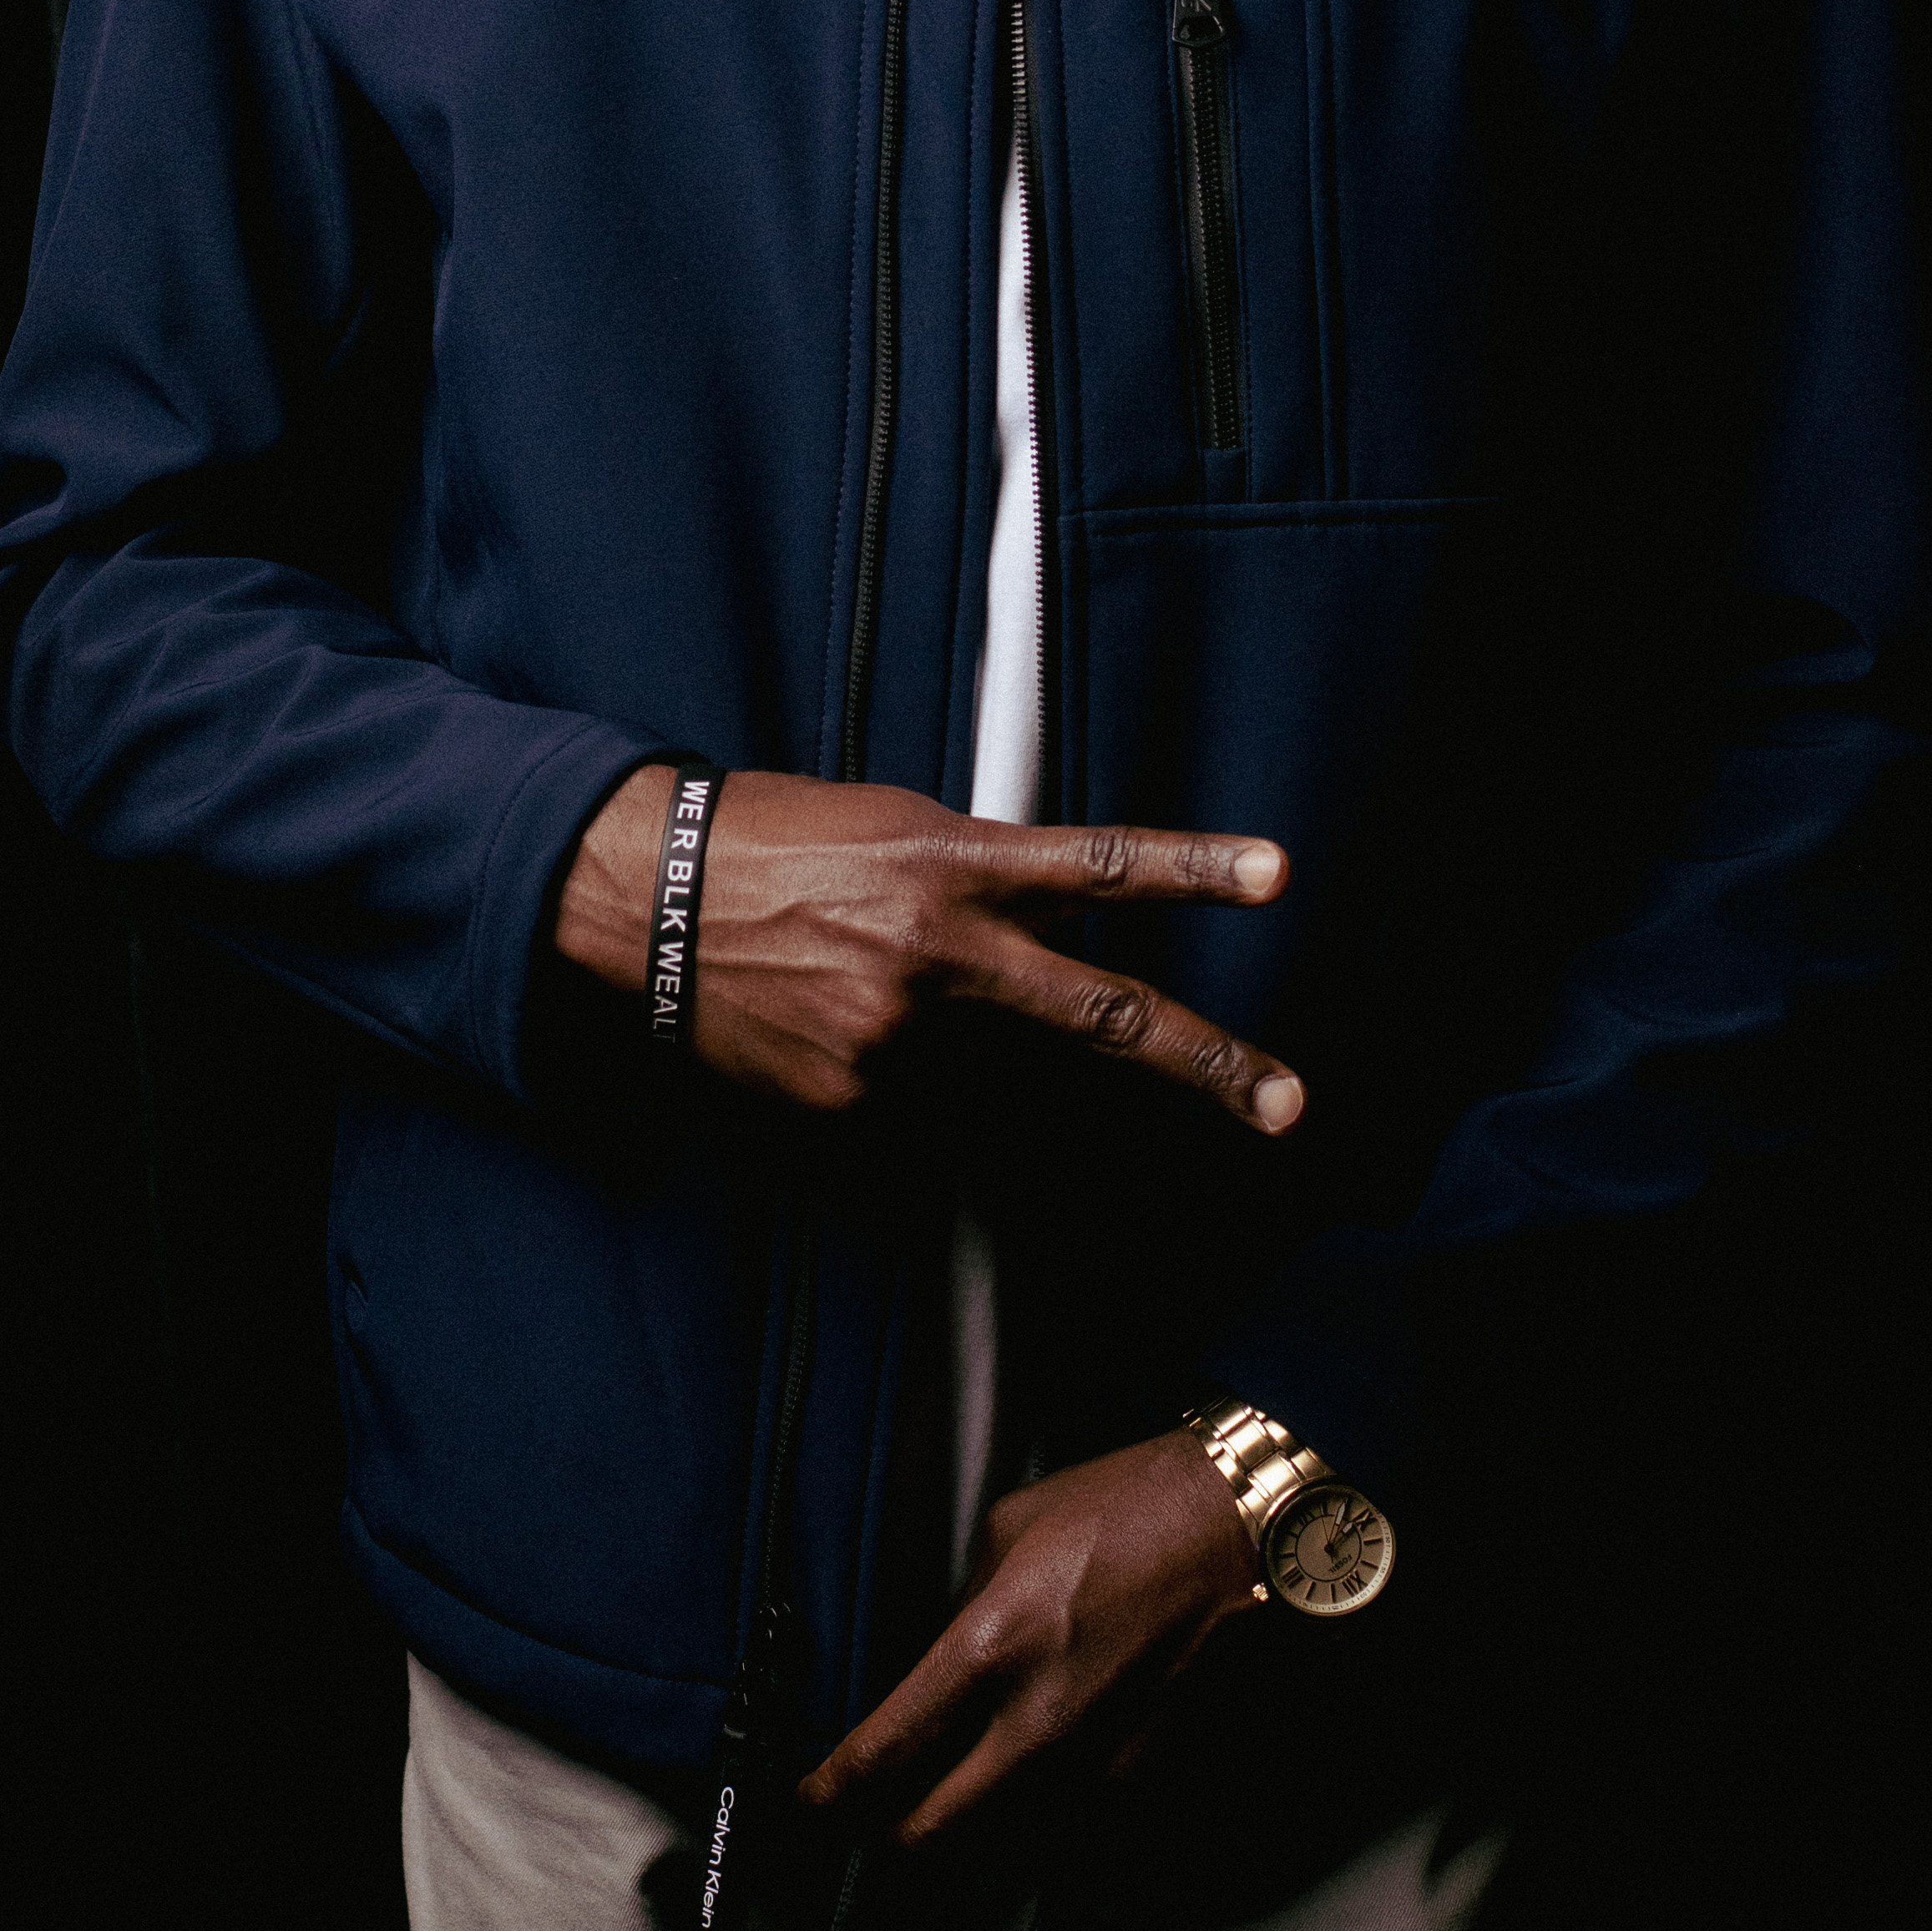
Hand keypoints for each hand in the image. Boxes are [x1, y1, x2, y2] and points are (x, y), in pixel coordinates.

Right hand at [554, 767, 1301, 1130]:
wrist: (642, 901)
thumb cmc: (774, 840)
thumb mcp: (893, 826)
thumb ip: (984, 877)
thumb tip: (1054, 926)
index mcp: (953, 862)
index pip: (1098, 865)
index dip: (1194, 867)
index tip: (1277, 873)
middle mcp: (940, 955)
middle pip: (1102, 1017)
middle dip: (1206, 1064)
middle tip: (1289, 1104)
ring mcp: (898, 1040)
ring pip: (992, 1069)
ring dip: (964, 1046)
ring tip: (861, 986)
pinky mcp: (851, 1101)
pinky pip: (912, 1102)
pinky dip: (892, 1072)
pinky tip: (825, 1022)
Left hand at [798, 1431, 1262, 1846]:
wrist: (1251, 1529)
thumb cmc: (1136, 1508)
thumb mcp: (1014, 1529)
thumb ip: (970, 1605)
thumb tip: (948, 1652)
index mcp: (991, 1649)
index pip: (884, 1753)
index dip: (830, 1792)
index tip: (811, 1802)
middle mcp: (1038, 1724)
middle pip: (932, 1833)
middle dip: (887, 1843)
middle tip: (866, 1832)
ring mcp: (1098, 1762)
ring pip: (1004, 1846)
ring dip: (969, 1841)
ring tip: (946, 1823)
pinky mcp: (1149, 1776)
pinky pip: (1074, 1830)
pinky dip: (1043, 1830)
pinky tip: (1033, 1804)